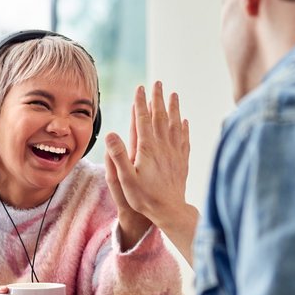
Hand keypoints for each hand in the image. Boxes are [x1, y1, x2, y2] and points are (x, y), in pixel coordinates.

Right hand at [105, 81, 197, 262]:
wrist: (170, 211)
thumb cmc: (145, 198)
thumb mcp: (125, 179)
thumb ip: (117, 156)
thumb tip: (110, 134)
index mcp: (147, 148)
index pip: (143, 119)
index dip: (141, 102)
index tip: (140, 88)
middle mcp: (163, 146)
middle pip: (160, 117)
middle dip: (158, 98)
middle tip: (158, 83)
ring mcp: (175, 152)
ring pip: (175, 124)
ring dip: (173, 108)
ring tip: (173, 95)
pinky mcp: (182, 161)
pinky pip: (184, 138)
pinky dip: (184, 127)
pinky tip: (184, 121)